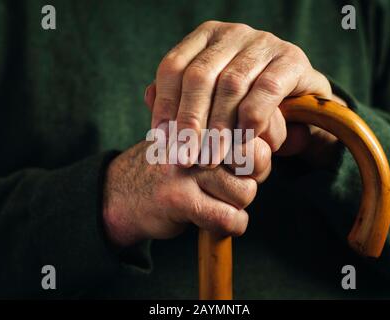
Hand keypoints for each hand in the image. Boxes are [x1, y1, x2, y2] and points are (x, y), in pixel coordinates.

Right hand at [102, 138, 270, 246]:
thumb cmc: (171, 167)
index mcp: (201, 118)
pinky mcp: (178, 198)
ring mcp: (185, 168)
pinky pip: (227, 218)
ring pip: (245, 192)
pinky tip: (213, 220)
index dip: (258, 152)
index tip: (242, 164)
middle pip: (257, 158)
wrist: (119, 192)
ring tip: (216, 201)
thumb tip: (270, 144)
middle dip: (252, 176)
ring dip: (237, 204)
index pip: (254, 127)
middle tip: (233, 183)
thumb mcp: (196, 140)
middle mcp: (194, 137)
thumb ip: (232, 136)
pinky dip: (229, 225)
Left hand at [146, 21, 345, 166]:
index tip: (161, 139)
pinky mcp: (291, 59)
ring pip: (231, 83)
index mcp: (205, 38)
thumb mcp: (209, 98)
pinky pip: (266, 89)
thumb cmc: (243, 101)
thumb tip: (148, 98)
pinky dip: (252, 117)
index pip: (173, 67)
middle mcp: (232, 33)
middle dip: (189, 121)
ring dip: (219, 126)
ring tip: (211, 158)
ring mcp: (263, 42)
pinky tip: (244, 139)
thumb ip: (180, 97)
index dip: (164, 105)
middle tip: (185, 157)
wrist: (296, 99)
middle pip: (199, 75)